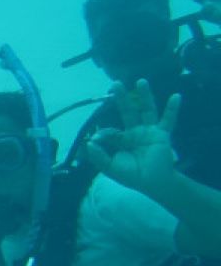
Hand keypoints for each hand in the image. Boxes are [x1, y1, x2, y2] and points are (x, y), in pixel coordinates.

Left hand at [85, 79, 179, 195]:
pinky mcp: (162, 134)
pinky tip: (176, 96)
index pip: (110, 130)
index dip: (102, 134)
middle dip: (121, 98)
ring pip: (146, 110)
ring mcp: (149, 131)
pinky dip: (172, 109)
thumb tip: (88, 143)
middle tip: (115, 84)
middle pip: (127, 111)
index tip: (95, 140)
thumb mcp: (110, 167)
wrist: (151, 183)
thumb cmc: (131, 175)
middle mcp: (134, 131)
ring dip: (145, 96)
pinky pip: (169, 120)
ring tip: (140, 81)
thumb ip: (98, 156)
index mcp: (121, 139)